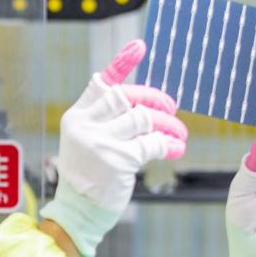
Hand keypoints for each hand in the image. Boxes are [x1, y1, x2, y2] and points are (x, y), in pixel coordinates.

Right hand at [39, 40, 187, 256]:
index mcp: (76, 116)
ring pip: (144, 119)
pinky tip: (176, 148)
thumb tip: (143, 102)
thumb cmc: (89, 175)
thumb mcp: (87, 141)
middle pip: (128, 97)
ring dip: (168, 125)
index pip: (102, 83)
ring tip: (179, 134)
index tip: (141, 45)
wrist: (79, 211)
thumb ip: (106, 120)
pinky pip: (152, 144)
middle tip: (172, 109)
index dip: (122, 63)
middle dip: (156, 100)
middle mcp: (85, 125)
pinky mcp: (118, 160)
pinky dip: (168, 145)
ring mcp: (100, 142)